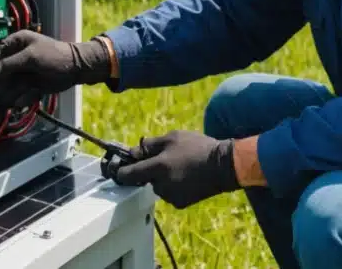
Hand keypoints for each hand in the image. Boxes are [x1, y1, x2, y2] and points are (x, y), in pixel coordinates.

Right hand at [0, 30, 110, 107]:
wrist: (75, 69)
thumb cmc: (54, 56)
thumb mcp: (30, 57)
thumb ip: (8, 65)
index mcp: (14, 44)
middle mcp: (15, 59)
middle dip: (4, 85)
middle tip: (12, 87)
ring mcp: (20, 74)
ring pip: (6, 89)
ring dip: (15, 92)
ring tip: (28, 88)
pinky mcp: (26, 87)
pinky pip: (17, 97)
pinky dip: (24, 97)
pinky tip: (34, 92)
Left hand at [113, 131, 238, 208]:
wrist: (224, 167)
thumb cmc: (198, 148)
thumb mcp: (172, 137)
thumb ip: (150, 145)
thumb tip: (134, 151)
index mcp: (157, 168)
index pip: (129, 175)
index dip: (121, 172)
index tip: (117, 169)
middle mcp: (161, 185)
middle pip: (144, 179)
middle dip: (148, 170)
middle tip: (163, 159)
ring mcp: (171, 196)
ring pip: (157, 186)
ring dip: (161, 178)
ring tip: (179, 165)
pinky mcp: (180, 203)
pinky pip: (169, 193)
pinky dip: (172, 186)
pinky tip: (185, 176)